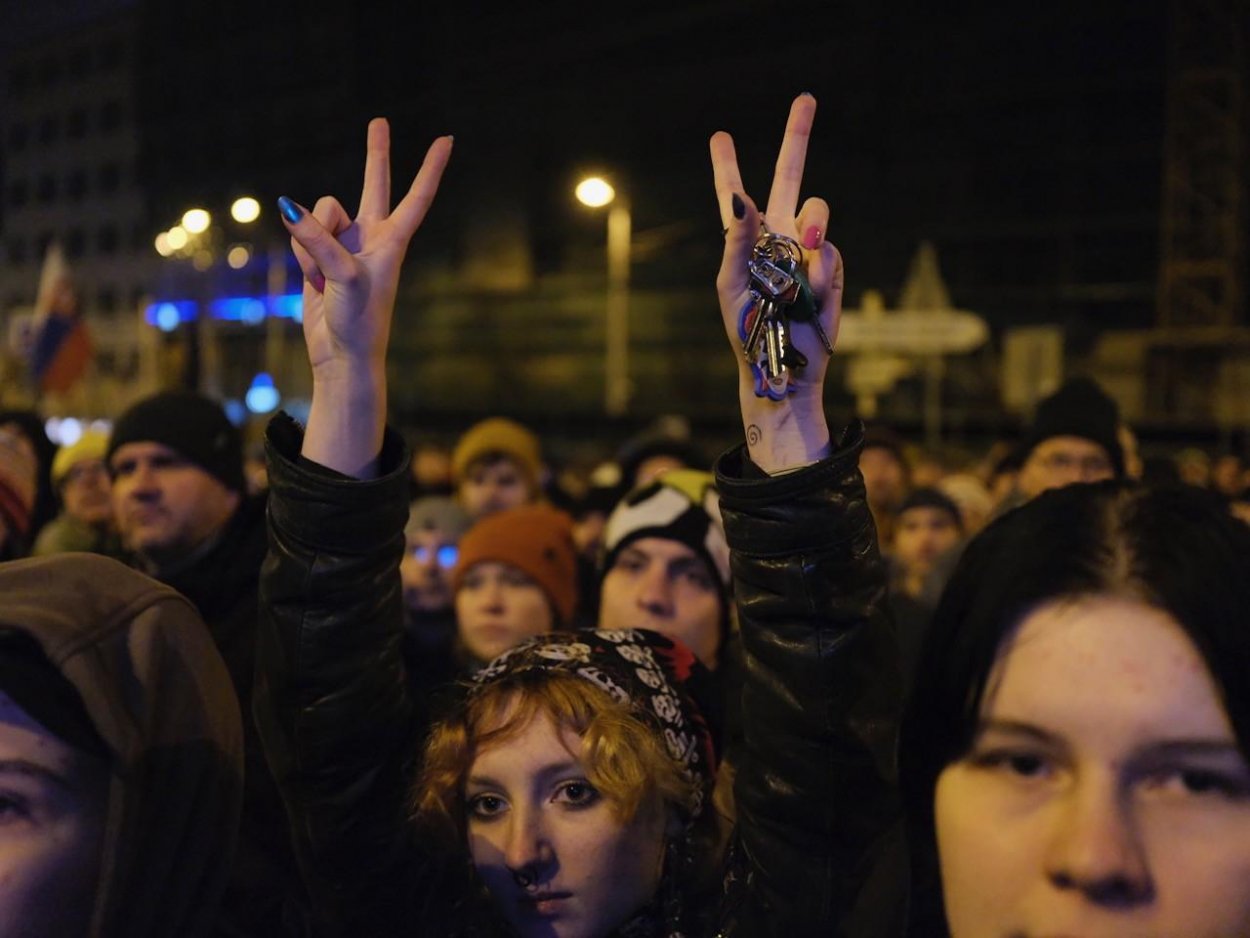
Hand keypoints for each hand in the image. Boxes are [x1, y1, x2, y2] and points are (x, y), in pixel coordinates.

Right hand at [278, 119, 451, 476]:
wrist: (341, 355)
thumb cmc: (358, 320)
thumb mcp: (342, 277)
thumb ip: (318, 239)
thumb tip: (289, 207)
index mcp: (392, 241)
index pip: (415, 197)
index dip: (430, 169)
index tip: (446, 141)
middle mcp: (371, 237)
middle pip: (372, 185)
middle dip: (375, 155)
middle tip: (379, 121)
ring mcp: (344, 245)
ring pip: (319, 215)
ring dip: (312, 240)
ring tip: (323, 274)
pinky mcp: (319, 257)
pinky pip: (300, 237)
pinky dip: (300, 256)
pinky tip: (311, 280)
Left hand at [711, 94, 841, 471]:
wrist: (782, 368)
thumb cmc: (746, 333)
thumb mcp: (730, 286)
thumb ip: (736, 241)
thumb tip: (744, 198)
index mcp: (745, 241)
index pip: (735, 196)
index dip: (728, 167)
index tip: (720, 137)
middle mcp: (779, 237)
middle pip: (791, 176)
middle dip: (797, 136)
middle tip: (806, 97)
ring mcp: (807, 251)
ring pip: (818, 212)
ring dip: (812, 225)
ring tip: (801, 254)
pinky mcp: (830, 269)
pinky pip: (829, 252)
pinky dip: (818, 272)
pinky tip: (808, 296)